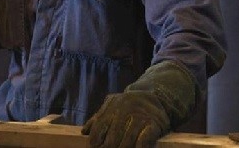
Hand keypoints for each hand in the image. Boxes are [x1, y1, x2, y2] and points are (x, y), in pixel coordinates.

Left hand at [81, 61, 196, 147]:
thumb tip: (84, 132)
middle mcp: (124, 111)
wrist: (155, 96)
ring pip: (126, 142)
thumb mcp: (111, 106)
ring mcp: (139, 117)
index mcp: (112, 107)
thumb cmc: (129, 105)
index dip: (95, 142)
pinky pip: (144, 140)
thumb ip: (98, 118)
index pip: (99, 128)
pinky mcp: (153, 124)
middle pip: (111, 139)